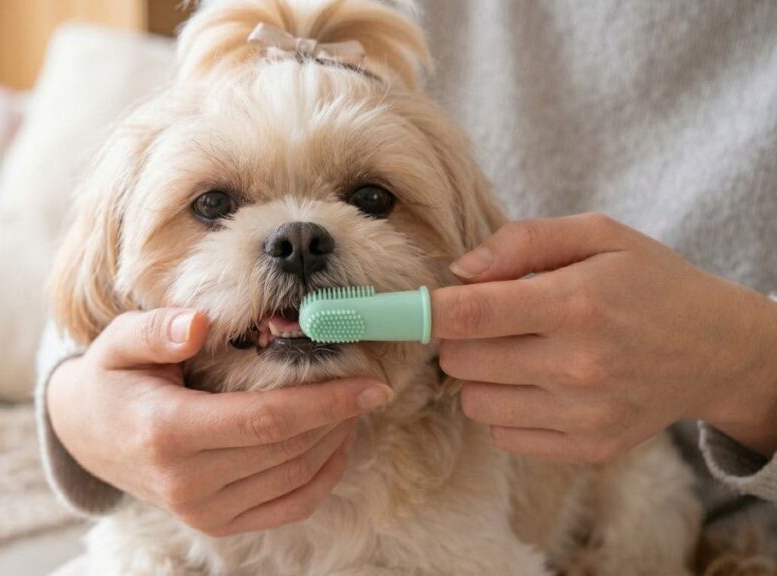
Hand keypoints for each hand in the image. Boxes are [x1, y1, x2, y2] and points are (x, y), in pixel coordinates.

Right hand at [46, 308, 392, 535]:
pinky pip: (287, 507)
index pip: (265, 420)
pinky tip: (336, 444)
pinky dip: (322, 478)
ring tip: (354, 406)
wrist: (86, 435)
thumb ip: (156, 330)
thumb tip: (198, 324)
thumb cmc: (110, 379)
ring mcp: (202, 512)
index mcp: (166, 432)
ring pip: (293, 478)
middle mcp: (186, 482)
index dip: (324, 403)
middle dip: (338, 417)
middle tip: (369, 384)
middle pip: (287, 450)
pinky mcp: (215, 524)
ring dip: (335, 442)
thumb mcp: (119, 342)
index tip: (371, 384)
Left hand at [433, 213, 776, 461]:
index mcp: (575, 304)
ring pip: (474, 402)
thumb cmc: (649, 283)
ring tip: (517, 351)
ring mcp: (582, 415)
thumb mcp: (597, 236)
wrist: (717, 350)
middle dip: (458, 338)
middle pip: (461, 361)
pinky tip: (536, 384)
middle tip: (486, 321)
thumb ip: (522, 241)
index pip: (468, 314)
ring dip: (480, 376)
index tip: (399, 307)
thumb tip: (458, 271)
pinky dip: (505, 409)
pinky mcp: (587, 449)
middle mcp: (577, 366)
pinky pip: (503, 435)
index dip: (421, 311)